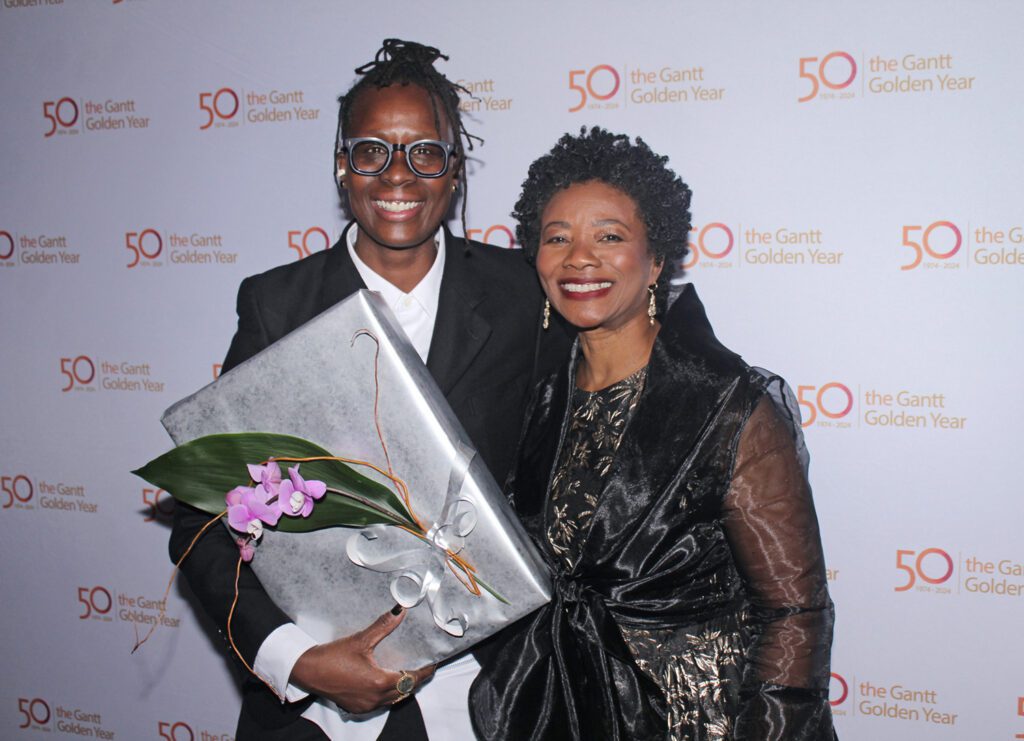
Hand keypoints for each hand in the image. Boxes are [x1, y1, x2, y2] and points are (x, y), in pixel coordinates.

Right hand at [289, 607, 434, 713]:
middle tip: (425, 667)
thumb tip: (400, 611)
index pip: (411, 679)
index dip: (424, 672)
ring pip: (393, 699)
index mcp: (379, 682)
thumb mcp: (360, 640)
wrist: (308, 671)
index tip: (433, 664)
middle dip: (416, 680)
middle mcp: (375, 698)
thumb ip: (383, 626)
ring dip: (403, 688)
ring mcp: (365, 705)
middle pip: (405, 691)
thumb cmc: (332, 657)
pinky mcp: (356, 707)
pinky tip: (387, 683)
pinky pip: (381, 703)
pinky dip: (388, 694)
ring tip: (410, 674)